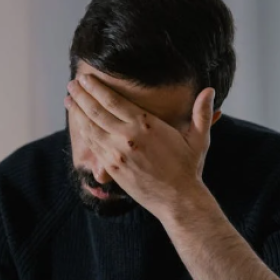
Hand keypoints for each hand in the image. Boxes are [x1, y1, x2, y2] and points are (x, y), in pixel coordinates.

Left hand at [65, 74, 215, 216]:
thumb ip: (202, 113)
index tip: (85, 79)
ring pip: (90, 128)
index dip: (96, 88)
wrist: (178, 200)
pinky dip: (83, 132)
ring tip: (68, 100)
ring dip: (77, 112)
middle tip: (71, 84)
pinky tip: (78, 123)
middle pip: (96, 111)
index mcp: (146, 125)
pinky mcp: (112, 168)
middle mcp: (127, 137)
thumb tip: (210, 90)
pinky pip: (93, 146)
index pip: (113, 101)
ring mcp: (117, 153)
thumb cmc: (188, 168)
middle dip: (81, 96)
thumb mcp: (198, 138)